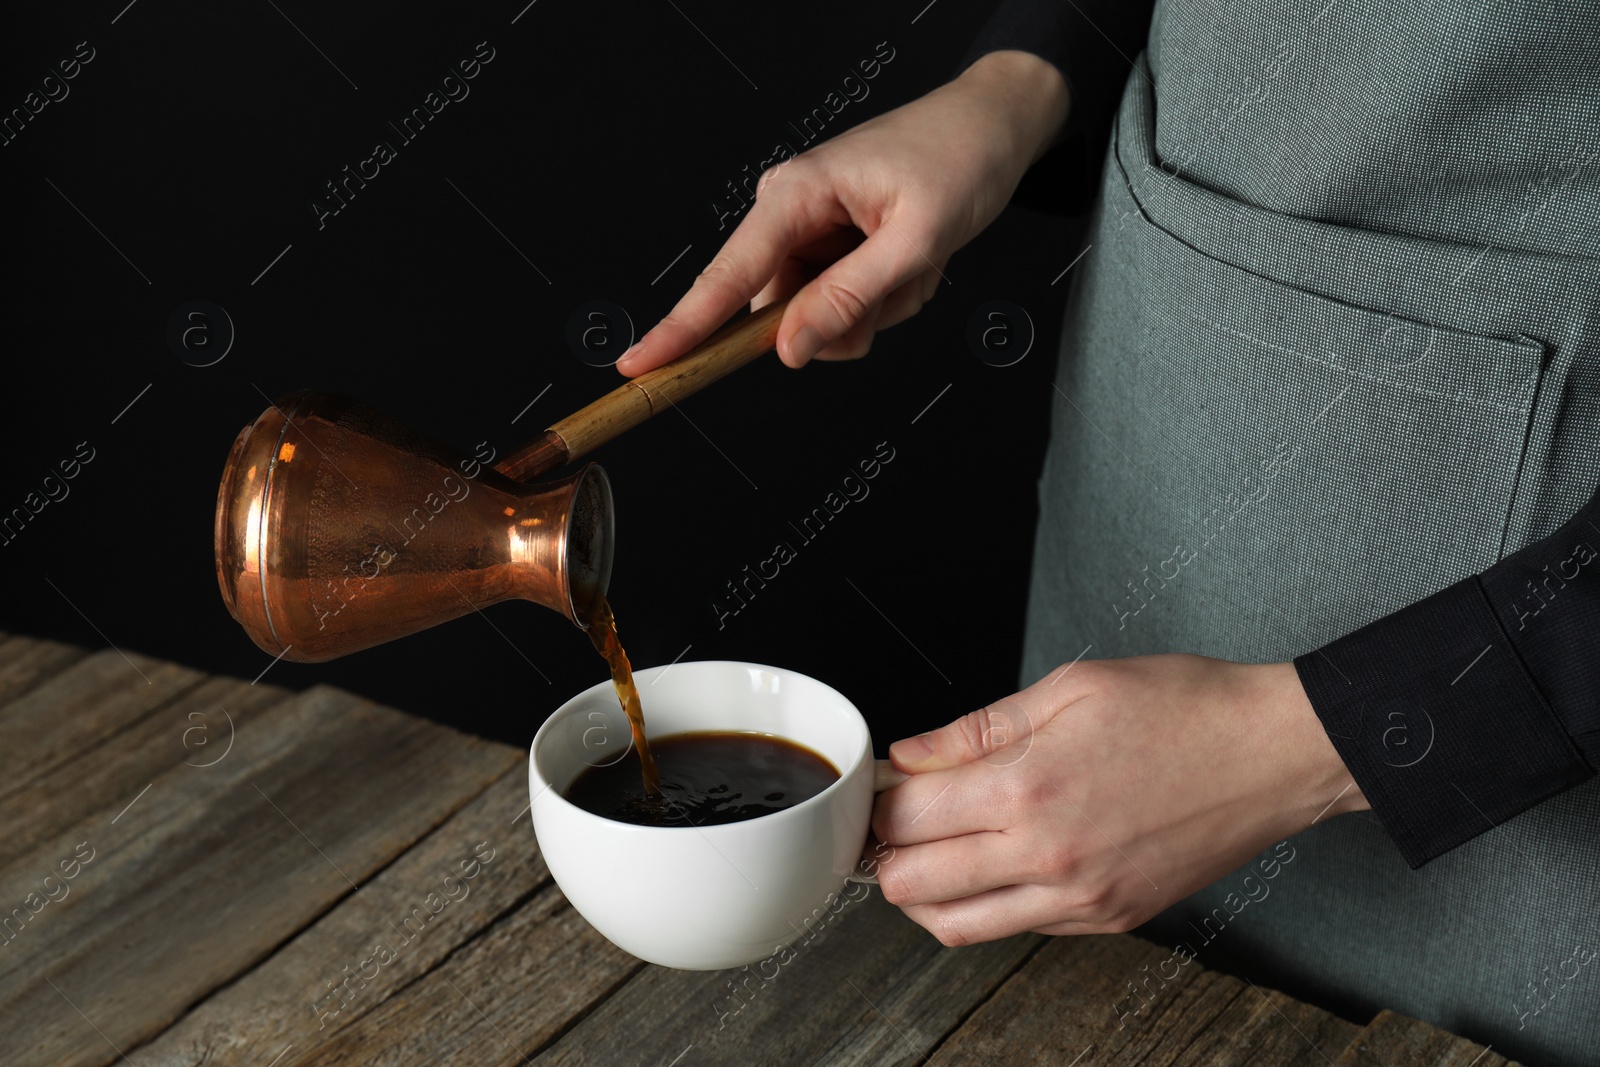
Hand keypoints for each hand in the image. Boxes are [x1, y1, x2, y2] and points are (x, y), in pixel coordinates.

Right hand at [615, 50, 1069, 375]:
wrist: (993, 127)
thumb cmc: (959, 159)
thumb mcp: (915, 239)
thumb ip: (849, 297)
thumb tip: (791, 347)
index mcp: (794, 195)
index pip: (725, 278)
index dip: (682, 328)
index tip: (643, 364)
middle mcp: (791, 211)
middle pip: (783, 312)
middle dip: (849, 316)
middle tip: (902, 280)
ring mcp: (812, 229)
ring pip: (820, 315)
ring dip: (876, 306)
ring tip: (914, 261)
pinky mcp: (833, 243)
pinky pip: (846, 302)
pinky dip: (886, 296)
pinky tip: (912, 261)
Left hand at [869, 654, 1366, 945]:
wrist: (1274, 753)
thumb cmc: (1184, 708)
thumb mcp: (1071, 690)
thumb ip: (978, 729)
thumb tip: (910, 755)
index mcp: (1028, 789)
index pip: (907, 820)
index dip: (876, 805)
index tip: (875, 790)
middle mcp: (1048, 857)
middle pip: (913, 885)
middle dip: (884, 855)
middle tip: (889, 824)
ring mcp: (1080, 899)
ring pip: (956, 926)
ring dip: (924, 893)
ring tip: (928, 852)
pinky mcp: (1110, 918)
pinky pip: (1018, 929)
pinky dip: (985, 906)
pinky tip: (992, 865)